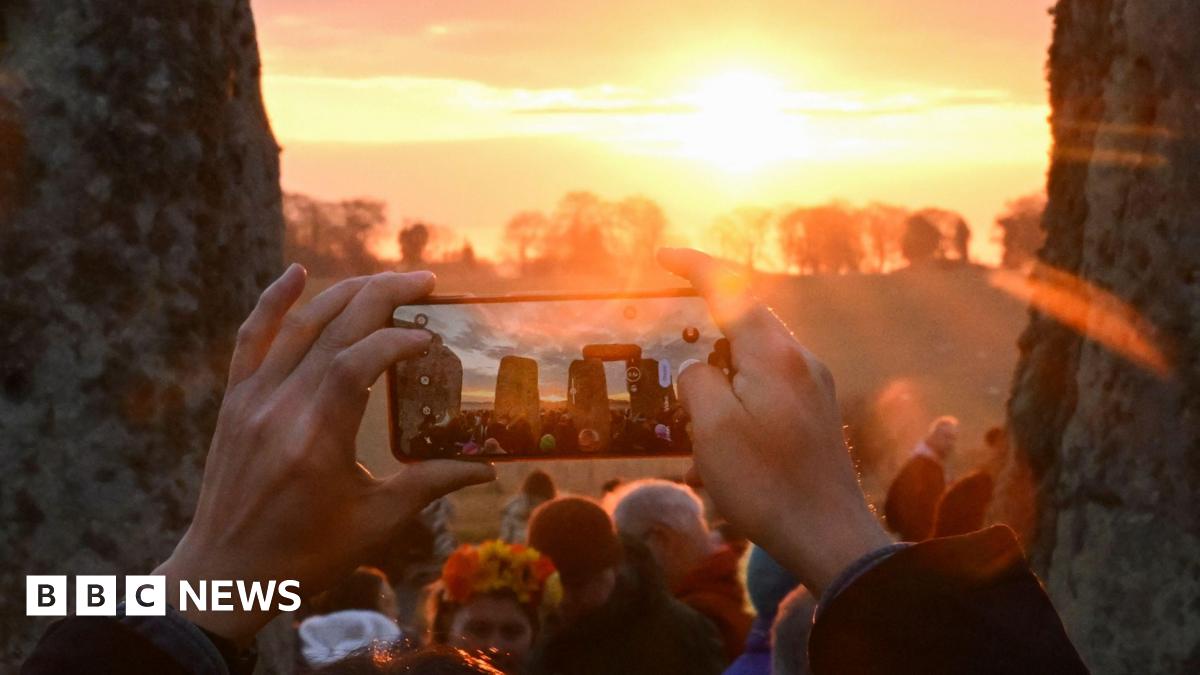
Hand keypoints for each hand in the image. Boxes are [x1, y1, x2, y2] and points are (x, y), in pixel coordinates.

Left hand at [154, 265, 494, 644]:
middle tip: (425, 281)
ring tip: (386, 280)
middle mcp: (280, 409)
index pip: (357, 363)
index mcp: (315, 440)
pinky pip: (251, 338)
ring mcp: (252, 400)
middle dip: (383, 295)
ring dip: (345, 293)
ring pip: (299, 324)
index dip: (397, 341)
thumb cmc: (304, 556)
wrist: (223, 576)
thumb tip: (485, 469)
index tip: (431, 340)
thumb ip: (429, 485)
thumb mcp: (374, 524)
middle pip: (333, 329)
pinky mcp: (235, 401)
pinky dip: (272, 301)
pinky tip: (296, 272)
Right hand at [658, 248, 890, 597]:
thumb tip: (698, 367)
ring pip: (758, 352)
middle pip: (748, 316)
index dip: (696, 265)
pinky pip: (770, 381)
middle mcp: (802, 360)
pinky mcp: (815, 414)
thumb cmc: (768, 485)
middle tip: (670, 321)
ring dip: (721, 359)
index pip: (733, 288)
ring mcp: (814, 387)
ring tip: (692, 396)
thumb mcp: (712, 430)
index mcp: (776, 356)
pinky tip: (723, 423)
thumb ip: (697, 381)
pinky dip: (739, 385)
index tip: (663, 256)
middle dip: (707, 311)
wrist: (829, 537)